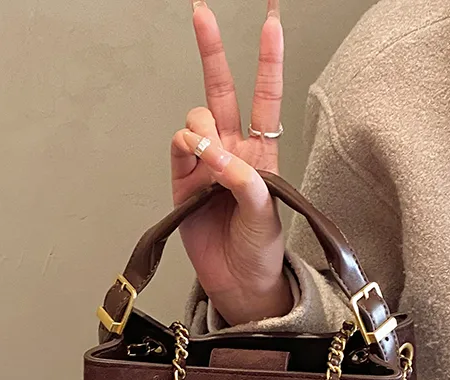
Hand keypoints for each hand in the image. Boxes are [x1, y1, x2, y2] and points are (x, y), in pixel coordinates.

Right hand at [171, 0, 291, 326]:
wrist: (238, 283)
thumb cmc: (260, 251)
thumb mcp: (266, 214)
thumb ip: (244, 180)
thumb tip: (215, 153)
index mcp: (262, 154)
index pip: (266, 99)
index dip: (268, 60)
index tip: (270, 21)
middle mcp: (232, 152)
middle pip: (222, 91)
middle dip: (212, 51)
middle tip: (202, 14)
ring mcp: (204, 165)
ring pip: (196, 120)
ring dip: (202, 128)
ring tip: (211, 160)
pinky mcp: (181, 181)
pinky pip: (179, 148)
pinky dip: (187, 147)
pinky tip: (197, 161)